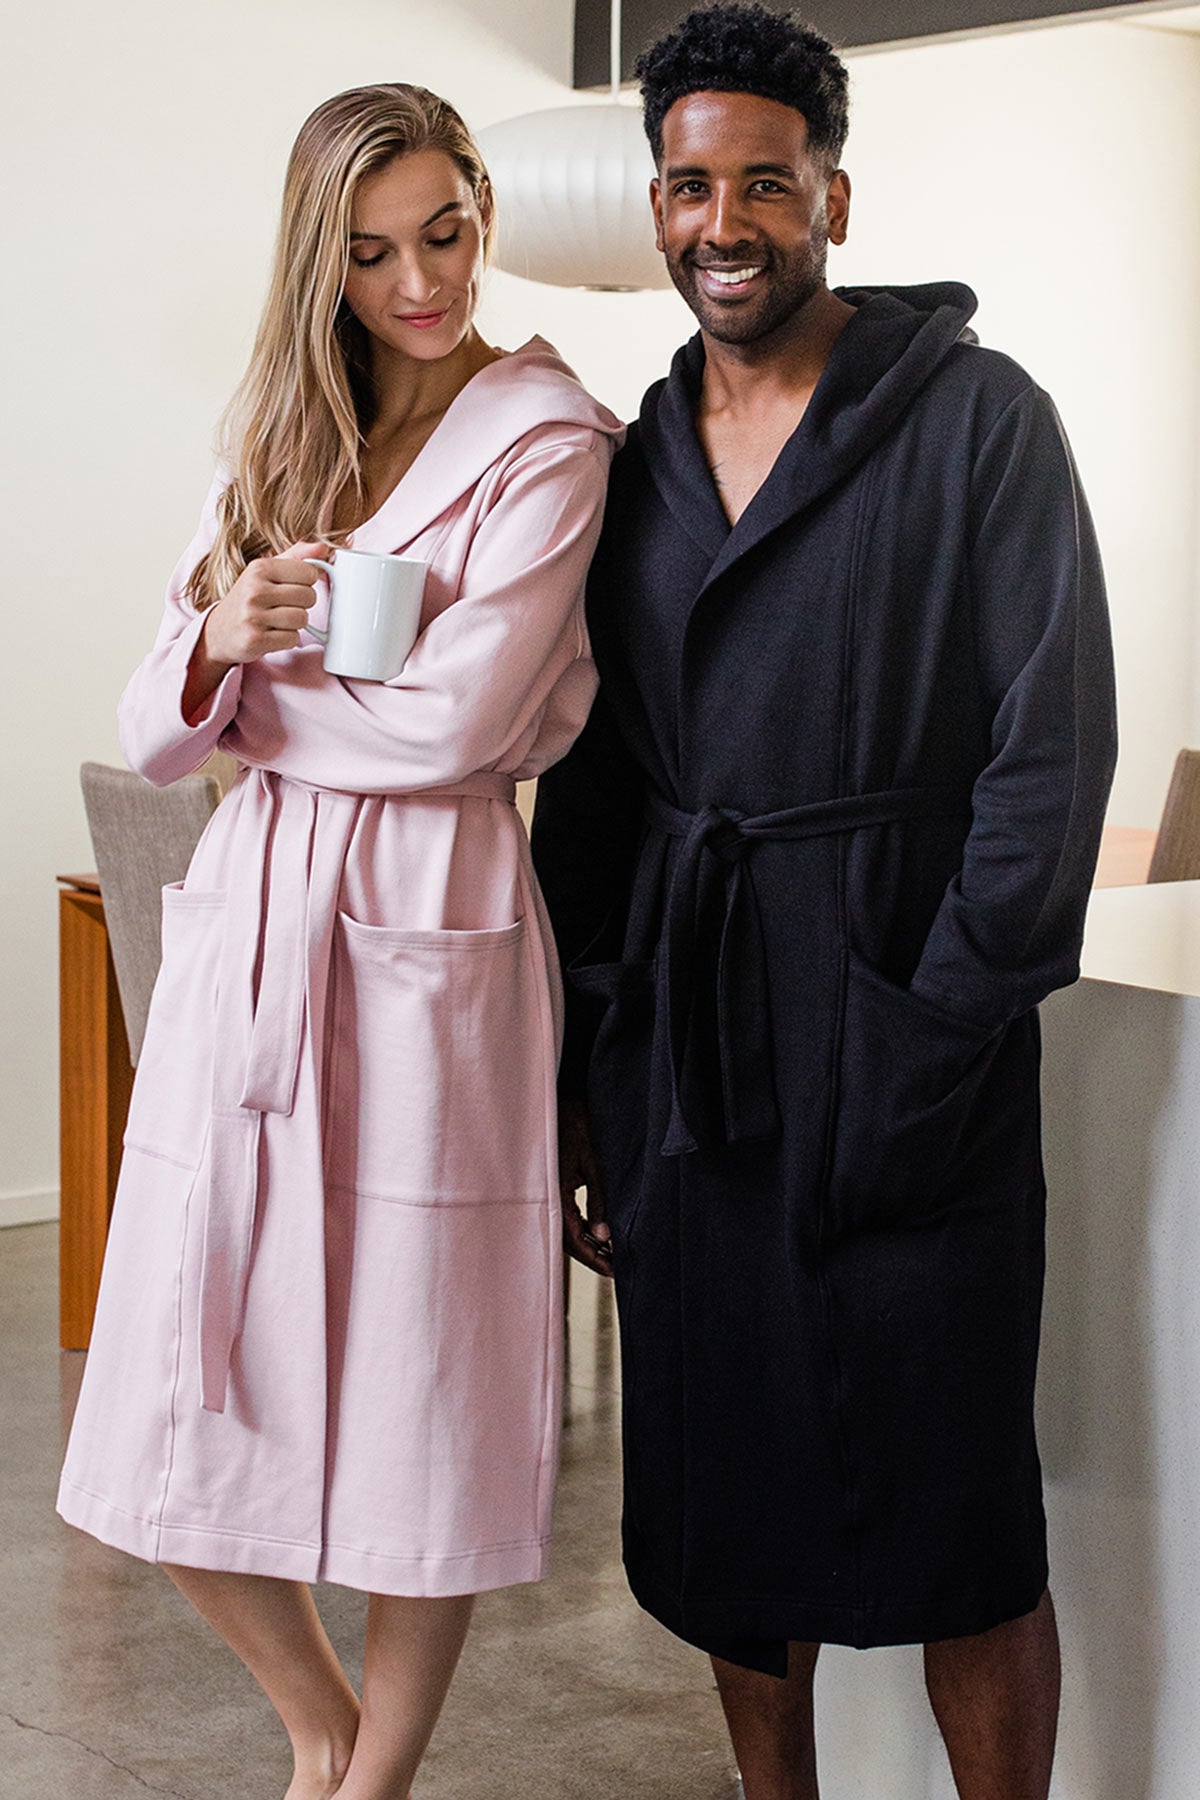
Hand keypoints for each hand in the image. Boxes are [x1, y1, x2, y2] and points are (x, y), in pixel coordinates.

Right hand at [202, 541, 332, 666]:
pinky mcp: (255, 640)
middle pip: (308, 596)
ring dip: (295, 624)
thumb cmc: (248, 598)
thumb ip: (296, 557)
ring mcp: (253, 616)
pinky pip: (292, 639)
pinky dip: (287, 639)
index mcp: (260, 568)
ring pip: (302, 619)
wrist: (219, 631)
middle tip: (284, 606)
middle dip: (302, 604)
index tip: (292, 587)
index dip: (307, 583)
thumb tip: (323, 547)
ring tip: (278, 620)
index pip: (309, 572)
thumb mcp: (266, 572)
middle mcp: (255, 590)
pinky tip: (272, 634)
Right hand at [558, 1097, 612, 1277]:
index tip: (612, 1271)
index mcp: (555, 1192)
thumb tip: (604, 1235)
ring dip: (587, 1244)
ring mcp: (549, 1191)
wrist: (560, 1099)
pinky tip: (597, 1234)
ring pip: (566, 1228)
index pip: (572, 1237)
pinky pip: (566, 1214)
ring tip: (611, 1256)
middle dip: (592, 1255)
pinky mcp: (554, 1185)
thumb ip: (598, 1200)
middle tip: (616, 1269)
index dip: (593, 1257)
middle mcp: (548, 1195)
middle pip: (568, 1238)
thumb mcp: (591, 1162)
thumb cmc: (574, 1124)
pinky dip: (582, 1228)